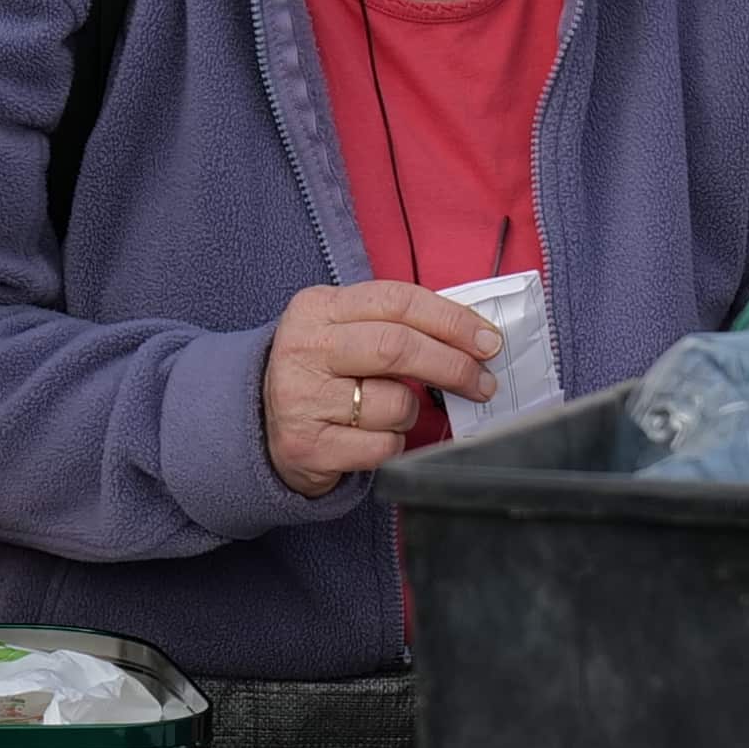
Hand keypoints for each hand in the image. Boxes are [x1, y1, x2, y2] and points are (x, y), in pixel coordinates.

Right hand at [261, 279, 506, 498]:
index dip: (452, 321)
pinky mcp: (307, 446)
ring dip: (411, 412)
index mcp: (317, 308)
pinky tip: (373, 437)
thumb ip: (398, 325)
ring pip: (394, 403)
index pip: (398, 301)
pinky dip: (393, 443)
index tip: (488, 341)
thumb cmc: (324, 374)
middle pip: (398, 348)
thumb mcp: (346, 331)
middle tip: (482, 381)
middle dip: (452, 365)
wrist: (261, 424)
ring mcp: (301, 398)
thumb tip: (474, 338)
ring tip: (391, 412)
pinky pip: (382, 446)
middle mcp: (304, 348)